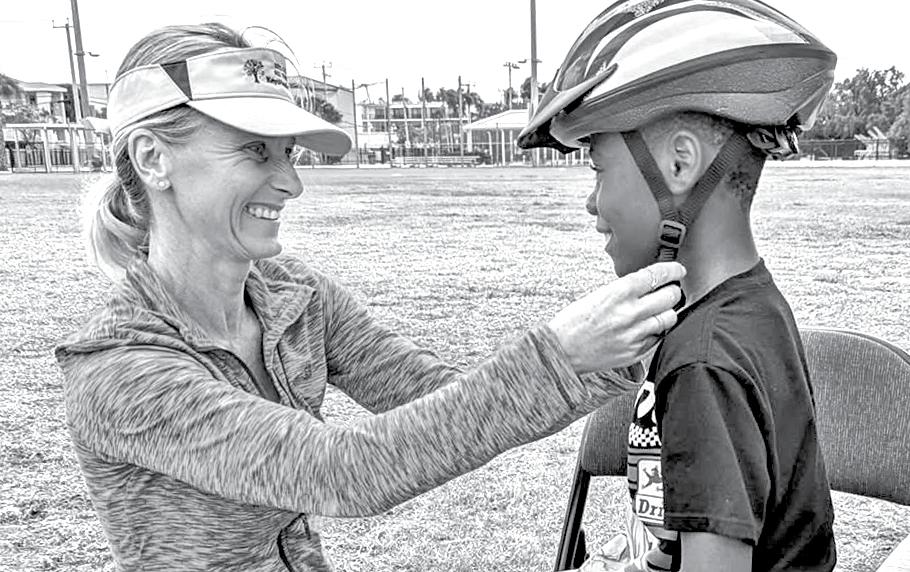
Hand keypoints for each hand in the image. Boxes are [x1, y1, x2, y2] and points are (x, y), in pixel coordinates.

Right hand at [548, 262, 684, 374]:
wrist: (562, 349)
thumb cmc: (575, 321)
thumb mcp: (598, 295)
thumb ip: (626, 289)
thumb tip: (651, 283)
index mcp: (618, 293)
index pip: (657, 275)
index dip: (673, 270)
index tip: (678, 270)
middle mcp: (630, 313)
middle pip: (670, 296)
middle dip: (673, 290)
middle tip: (670, 290)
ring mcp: (635, 334)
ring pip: (670, 318)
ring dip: (668, 311)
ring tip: (661, 309)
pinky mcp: (636, 351)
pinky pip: (659, 337)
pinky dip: (658, 330)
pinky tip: (649, 326)